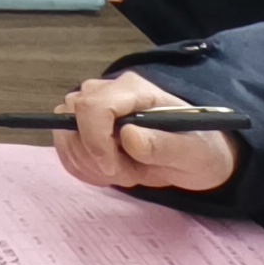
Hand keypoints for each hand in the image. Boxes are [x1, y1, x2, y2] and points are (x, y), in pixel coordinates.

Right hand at [49, 73, 239, 193]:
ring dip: (88, 163)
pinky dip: (82, 167)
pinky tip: (108, 172)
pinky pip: (65, 147)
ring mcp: (94, 107)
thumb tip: (128, 136)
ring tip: (123, 172)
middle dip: (93, 156)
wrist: (195, 156)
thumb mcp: (193, 153)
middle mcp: (108, 91)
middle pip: (71, 117)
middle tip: (127, 173)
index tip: (113, 169)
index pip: (93, 105)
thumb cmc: (198, 150)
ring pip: (64, 133)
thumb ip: (163, 145)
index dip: (94, 139)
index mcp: (135, 91)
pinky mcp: (85, 125)